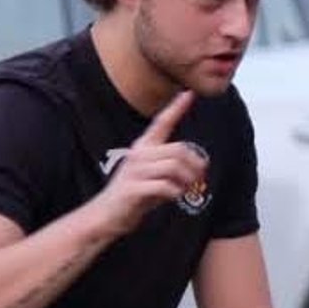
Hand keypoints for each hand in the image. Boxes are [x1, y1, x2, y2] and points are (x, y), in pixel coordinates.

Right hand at [96, 91, 206, 234]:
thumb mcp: (155, 174)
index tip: (188, 93)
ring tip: (185, 189)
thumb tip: (200, 163)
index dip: (176, 108)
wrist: (107, 214)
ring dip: (186, 180)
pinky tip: (173, 196)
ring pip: (174, 167)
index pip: (162, 122)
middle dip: (195, 165)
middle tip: (199, 178)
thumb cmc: (135, 194)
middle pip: (179, 150)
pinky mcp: (133, 189)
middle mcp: (139, 154)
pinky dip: (175, 192)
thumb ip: (174, 165)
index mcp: (144, 147)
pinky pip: (164, 186)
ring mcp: (135, 171)